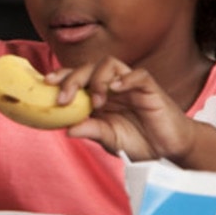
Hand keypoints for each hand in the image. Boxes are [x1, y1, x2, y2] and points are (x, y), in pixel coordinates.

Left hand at [56, 59, 197, 160]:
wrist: (170, 150)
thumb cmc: (140, 142)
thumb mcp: (110, 140)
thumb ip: (91, 131)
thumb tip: (67, 130)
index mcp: (98, 96)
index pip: (77, 77)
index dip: (61, 76)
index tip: (45, 84)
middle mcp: (112, 86)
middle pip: (88, 67)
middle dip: (72, 78)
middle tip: (64, 99)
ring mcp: (130, 85)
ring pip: (110, 64)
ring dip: (97, 79)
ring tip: (96, 102)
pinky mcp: (150, 88)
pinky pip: (138, 74)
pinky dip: (125, 79)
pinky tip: (116, 89)